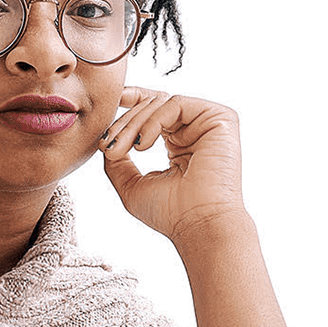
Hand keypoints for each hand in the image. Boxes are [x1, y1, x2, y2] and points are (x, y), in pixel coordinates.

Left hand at [99, 90, 249, 247]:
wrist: (198, 225)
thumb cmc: (170, 213)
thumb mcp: (131, 185)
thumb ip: (118, 161)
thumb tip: (107, 140)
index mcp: (180, 144)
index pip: (154, 110)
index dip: (132, 101)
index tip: (111, 103)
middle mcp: (195, 131)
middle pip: (153, 105)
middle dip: (124, 123)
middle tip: (108, 147)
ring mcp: (208, 124)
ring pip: (161, 103)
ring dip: (133, 124)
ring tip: (121, 150)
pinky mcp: (220, 119)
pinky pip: (176, 104)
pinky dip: (153, 121)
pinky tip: (143, 145)